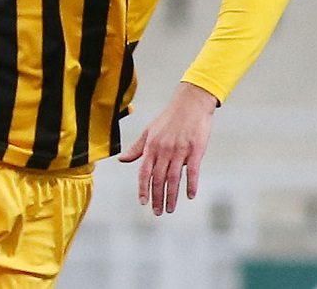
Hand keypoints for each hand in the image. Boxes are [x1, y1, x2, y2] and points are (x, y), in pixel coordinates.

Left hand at [117, 81, 218, 215]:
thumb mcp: (148, 132)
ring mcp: (180, 151)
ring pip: (173, 178)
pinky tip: (189, 196)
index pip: (144, 172)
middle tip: (157, 213)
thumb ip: (136, 148)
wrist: (190, 105)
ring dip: (171, 195)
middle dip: (157, 197)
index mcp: (151, 147)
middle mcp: (163, 151)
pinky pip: (193, 171)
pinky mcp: (196, 150)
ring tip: (170, 209)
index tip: (142, 202)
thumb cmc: (168, 119)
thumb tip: (121, 160)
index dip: (142, 188)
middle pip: (158, 178)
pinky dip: (191, 184)